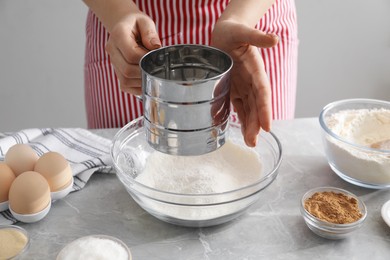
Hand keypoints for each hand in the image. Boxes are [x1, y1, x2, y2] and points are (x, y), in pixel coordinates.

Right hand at [105, 11, 160, 95]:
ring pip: (125, 80)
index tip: (154, 56)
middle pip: (127, 70)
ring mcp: (113, 62)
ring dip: (141, 80)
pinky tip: (145, 80)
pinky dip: (136, 87)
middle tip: (155, 67)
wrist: (124, 26)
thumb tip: (155, 47)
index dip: (146, 59)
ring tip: (151, 73)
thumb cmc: (136, 25)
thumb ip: (150, 33)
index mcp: (118, 35)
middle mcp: (112, 50)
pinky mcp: (116, 71)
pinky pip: (124, 86)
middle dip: (144, 71)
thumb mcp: (145, 22)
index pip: (131, 54)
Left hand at [211, 19, 277, 146]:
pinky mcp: (234, 89)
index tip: (267, 125)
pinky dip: (240, 119)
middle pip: (256, 105)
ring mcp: (244, 87)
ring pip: (249, 110)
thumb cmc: (233, 31)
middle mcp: (252, 81)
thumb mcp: (242, 31)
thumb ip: (256, 36)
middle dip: (255, 124)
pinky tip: (242, 132)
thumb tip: (274, 39)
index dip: (265, 109)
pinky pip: (238, 107)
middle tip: (253, 141)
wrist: (225, 34)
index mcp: (256, 69)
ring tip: (250, 142)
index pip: (263, 92)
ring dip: (250, 126)